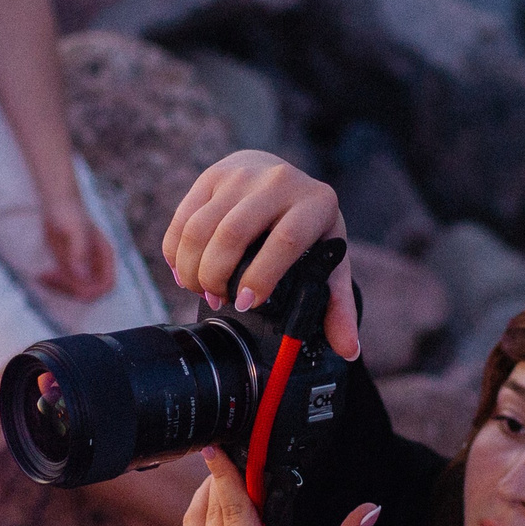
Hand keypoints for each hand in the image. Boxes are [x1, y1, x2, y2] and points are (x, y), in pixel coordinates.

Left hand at [38, 195, 115, 300]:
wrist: (57, 202)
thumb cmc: (68, 210)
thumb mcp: (73, 229)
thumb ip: (78, 252)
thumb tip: (81, 275)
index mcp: (105, 255)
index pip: (106, 284)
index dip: (90, 289)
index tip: (69, 281)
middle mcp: (97, 264)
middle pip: (89, 292)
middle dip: (69, 289)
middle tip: (48, 275)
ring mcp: (83, 268)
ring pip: (75, 291)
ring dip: (58, 288)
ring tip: (42, 276)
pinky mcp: (69, 267)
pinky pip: (64, 285)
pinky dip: (52, 284)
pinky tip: (40, 275)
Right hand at [161, 152, 361, 360]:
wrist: (282, 178)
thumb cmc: (307, 225)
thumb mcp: (329, 256)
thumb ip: (337, 304)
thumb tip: (348, 350)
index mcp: (315, 204)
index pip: (284, 241)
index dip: (260, 277)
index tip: (244, 304)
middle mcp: (279, 183)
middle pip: (233, 233)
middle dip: (216, 275)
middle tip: (217, 299)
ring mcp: (241, 175)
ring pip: (201, 227)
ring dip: (192, 267)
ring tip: (200, 289)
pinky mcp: (212, 176)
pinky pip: (183, 219)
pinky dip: (175, 252)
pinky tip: (184, 271)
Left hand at [178, 446, 378, 525]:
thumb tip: (372, 507)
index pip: (232, 513)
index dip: (223, 476)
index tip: (214, 447)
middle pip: (212, 512)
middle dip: (222, 480)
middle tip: (236, 454)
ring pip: (195, 523)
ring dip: (208, 495)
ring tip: (227, 474)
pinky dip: (200, 516)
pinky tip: (216, 503)